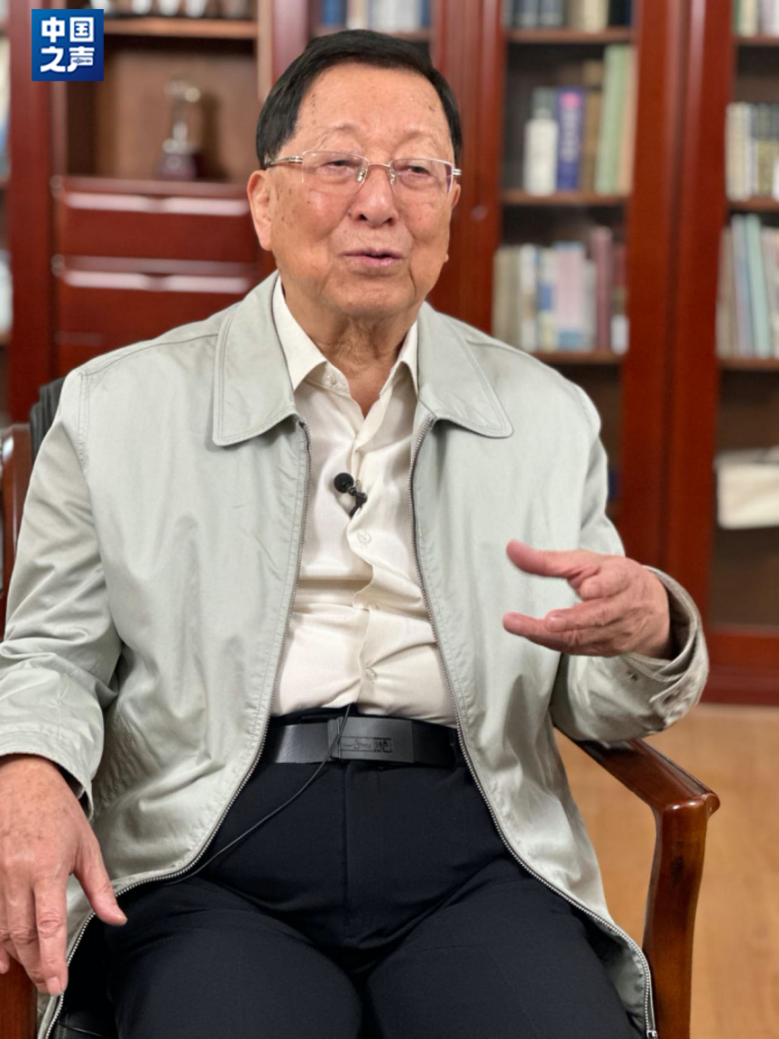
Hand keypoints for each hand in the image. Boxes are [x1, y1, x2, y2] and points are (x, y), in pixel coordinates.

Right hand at [0, 754, 127, 997]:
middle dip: (35, 964)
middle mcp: (17, 873)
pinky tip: (3, 955)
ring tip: (29, 972)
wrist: (25, 780)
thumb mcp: (87, 846)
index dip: (52, 958)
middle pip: (22, 933)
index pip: (49, 924)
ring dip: (15, 955)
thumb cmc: (57, 810)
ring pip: (2, 927)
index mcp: (47, 867)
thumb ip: (100, 887)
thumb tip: (116, 918)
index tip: (58, 982)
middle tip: (49, 983)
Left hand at [502, 540, 672, 657]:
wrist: (649, 606)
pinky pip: (577, 649)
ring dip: (550, 634)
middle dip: (572, 620)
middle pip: (598, 616)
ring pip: (584, 637)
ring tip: (521, 626)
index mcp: (622, 578)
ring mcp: (617, 631)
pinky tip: (530, 633)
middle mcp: (623, 607)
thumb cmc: (611, 577)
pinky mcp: (607, 648)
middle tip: (547, 621)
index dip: (602, 586)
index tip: (586, 589)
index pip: (615, 582)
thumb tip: (511, 548)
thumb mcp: (585, 562)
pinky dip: (551, 642)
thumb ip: (548, 560)